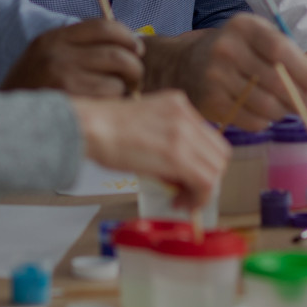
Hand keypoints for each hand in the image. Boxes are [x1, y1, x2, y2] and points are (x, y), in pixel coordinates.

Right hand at [0, 19, 143, 96]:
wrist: (1, 121)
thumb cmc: (33, 89)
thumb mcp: (46, 57)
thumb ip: (78, 47)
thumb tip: (128, 45)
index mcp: (54, 38)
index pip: (104, 26)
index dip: (127, 37)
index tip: (137, 49)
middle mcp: (57, 54)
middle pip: (117, 54)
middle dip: (134, 66)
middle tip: (134, 77)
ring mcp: (62, 78)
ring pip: (117, 80)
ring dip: (123, 90)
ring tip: (114, 95)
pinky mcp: (69, 102)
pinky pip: (108, 100)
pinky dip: (113, 104)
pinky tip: (103, 108)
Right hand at [72, 91, 229, 212]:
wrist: (87, 127)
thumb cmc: (104, 130)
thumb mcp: (145, 126)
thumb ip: (169, 141)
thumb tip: (181, 174)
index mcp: (178, 104)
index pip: (210, 138)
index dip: (205, 163)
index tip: (190, 179)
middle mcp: (185, 115)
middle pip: (219, 153)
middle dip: (208, 178)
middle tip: (188, 194)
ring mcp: (182, 133)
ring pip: (216, 169)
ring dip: (203, 191)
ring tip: (181, 200)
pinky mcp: (176, 154)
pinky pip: (205, 180)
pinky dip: (199, 197)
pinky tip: (180, 203)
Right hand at [143, 14, 306, 129]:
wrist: (186, 65)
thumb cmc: (235, 52)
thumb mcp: (261, 41)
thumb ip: (293, 55)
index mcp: (243, 26)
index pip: (279, 48)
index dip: (304, 69)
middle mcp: (226, 48)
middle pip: (276, 80)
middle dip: (301, 97)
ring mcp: (215, 76)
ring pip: (266, 104)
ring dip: (284, 111)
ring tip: (286, 107)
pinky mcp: (211, 102)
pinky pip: (252, 120)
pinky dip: (265, 121)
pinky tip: (263, 112)